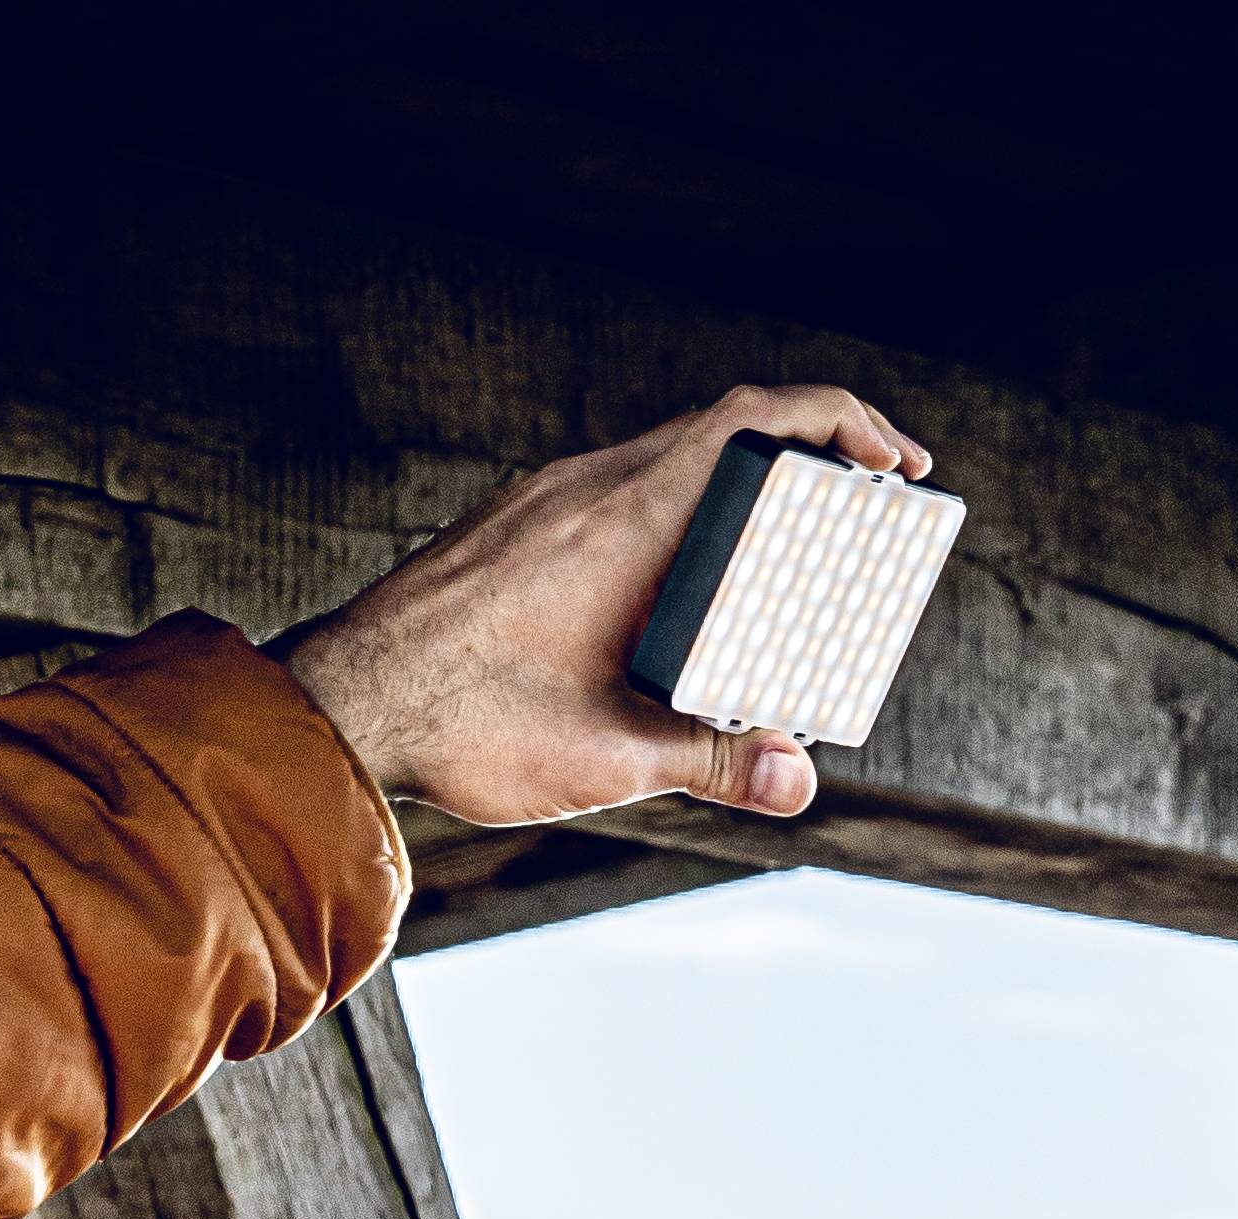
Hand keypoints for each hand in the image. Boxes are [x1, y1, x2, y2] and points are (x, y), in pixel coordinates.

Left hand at [277, 385, 937, 828]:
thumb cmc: (459, 724)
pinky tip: (688, 588)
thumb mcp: (603, 755)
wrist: (337, 704)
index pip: (756, 420)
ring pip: (671, 459)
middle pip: (725, 430)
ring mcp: (544, 498)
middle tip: (866, 516)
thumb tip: (795, 778)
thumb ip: (710, 758)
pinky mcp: (515, 524)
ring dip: (743, 492)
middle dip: (811, 465)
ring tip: (787, 562)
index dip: (844, 424)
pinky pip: (622, 489)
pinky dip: (682, 515)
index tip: (899, 465)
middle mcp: (585, 486)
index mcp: (625, 517)